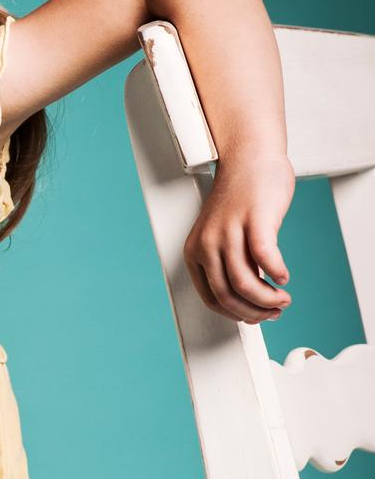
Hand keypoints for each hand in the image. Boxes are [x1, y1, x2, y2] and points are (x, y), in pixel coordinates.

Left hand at [183, 153, 294, 323]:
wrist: (248, 160)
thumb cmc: (241, 201)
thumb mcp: (224, 238)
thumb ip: (231, 265)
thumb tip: (249, 302)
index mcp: (194, 251)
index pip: (211, 298)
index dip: (236, 314)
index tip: (255, 317)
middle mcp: (206, 244)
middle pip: (227, 295)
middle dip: (254, 312)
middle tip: (275, 312)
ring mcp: (228, 231)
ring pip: (244, 283)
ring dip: (267, 300)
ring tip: (282, 300)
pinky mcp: (253, 220)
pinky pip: (263, 257)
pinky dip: (276, 273)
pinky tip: (283, 277)